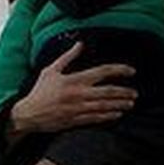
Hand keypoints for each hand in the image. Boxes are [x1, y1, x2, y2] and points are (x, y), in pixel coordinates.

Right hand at [8, 42, 137, 139]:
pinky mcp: (75, 120)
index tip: (131, 71)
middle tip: (134, 93)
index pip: (103, 71)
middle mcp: (79, 94)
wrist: (28, 114)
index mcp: (75, 80)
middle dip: (124, 92)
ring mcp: (78, 108)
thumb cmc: (39, 92)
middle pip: (109, 91)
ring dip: (120, 104)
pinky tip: (117, 114)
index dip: (120, 70)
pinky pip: (96, 118)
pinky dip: (108, 116)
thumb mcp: (51, 71)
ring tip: (130, 104)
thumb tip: (80, 44)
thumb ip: (68, 57)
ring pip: (105, 106)